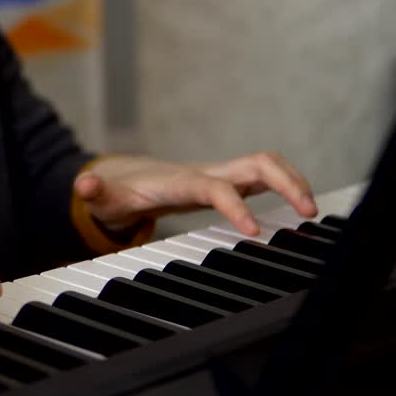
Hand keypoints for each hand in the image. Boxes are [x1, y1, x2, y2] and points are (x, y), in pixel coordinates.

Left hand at [73, 152, 318, 236]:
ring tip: (312, 211)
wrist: (125, 177)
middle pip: (256, 163)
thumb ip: (96, 192)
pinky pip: (265, 178)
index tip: (254, 232)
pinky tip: (300, 209)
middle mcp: (207, 173)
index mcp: (183, 182)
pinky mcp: (229, 181)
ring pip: (266, 165)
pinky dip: (287, 186)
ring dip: (293, 180)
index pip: (216, 188)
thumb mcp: (105, 196)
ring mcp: (221, 174)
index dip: (235, 206)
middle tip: (308, 212)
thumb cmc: (121, 190)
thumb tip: (83, 184)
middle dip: (285, 181)